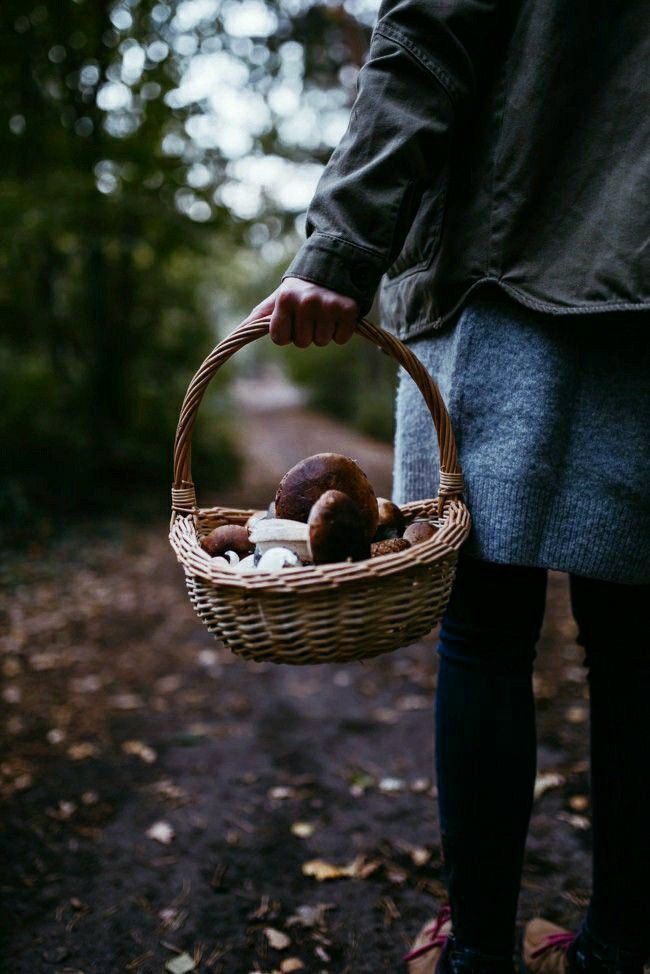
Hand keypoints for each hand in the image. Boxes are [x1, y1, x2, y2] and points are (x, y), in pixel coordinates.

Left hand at [243, 278, 358, 346]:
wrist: (334, 266)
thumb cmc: (300, 289)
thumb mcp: (277, 299)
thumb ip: (258, 317)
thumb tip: (235, 334)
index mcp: (286, 298)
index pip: (280, 339)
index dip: (286, 333)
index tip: (292, 318)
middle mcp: (307, 301)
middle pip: (301, 342)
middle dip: (305, 333)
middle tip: (311, 314)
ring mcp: (329, 305)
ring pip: (321, 342)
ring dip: (323, 332)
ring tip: (325, 313)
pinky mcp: (349, 309)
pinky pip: (341, 339)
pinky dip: (341, 331)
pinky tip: (338, 315)